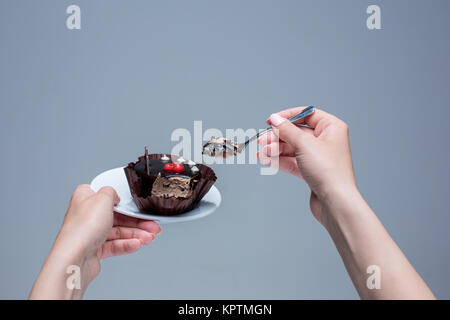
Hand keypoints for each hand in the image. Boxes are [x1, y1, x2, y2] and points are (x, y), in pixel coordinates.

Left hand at [30, 185, 160, 298]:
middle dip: (137, 221)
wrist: (74, 259)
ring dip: (136, 234)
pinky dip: (127, 244)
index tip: (139, 206)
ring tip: (149, 237)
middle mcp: (87, 215)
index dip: (125, 201)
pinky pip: (115, 245)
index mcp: (85, 198)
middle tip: (152, 225)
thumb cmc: (82, 228)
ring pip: (119, 231)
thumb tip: (115, 195)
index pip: (109, 196)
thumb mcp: (103, 198)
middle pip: (118, 216)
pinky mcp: (95, 249)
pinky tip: (137, 244)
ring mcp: (91, 233)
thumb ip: (111, 191)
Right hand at [257, 106, 356, 224]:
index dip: (287, 117)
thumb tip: (275, 119)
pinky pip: (292, 161)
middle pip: (296, 132)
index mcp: (332, 127)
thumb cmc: (329, 172)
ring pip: (292, 148)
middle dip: (277, 137)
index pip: (306, 114)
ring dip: (275, 150)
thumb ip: (287, 130)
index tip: (271, 121)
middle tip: (262, 141)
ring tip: (262, 153)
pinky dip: (279, 160)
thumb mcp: (304, 144)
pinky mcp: (311, 171)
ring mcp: (318, 156)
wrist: (334, 201)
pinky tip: (266, 160)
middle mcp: (326, 140)